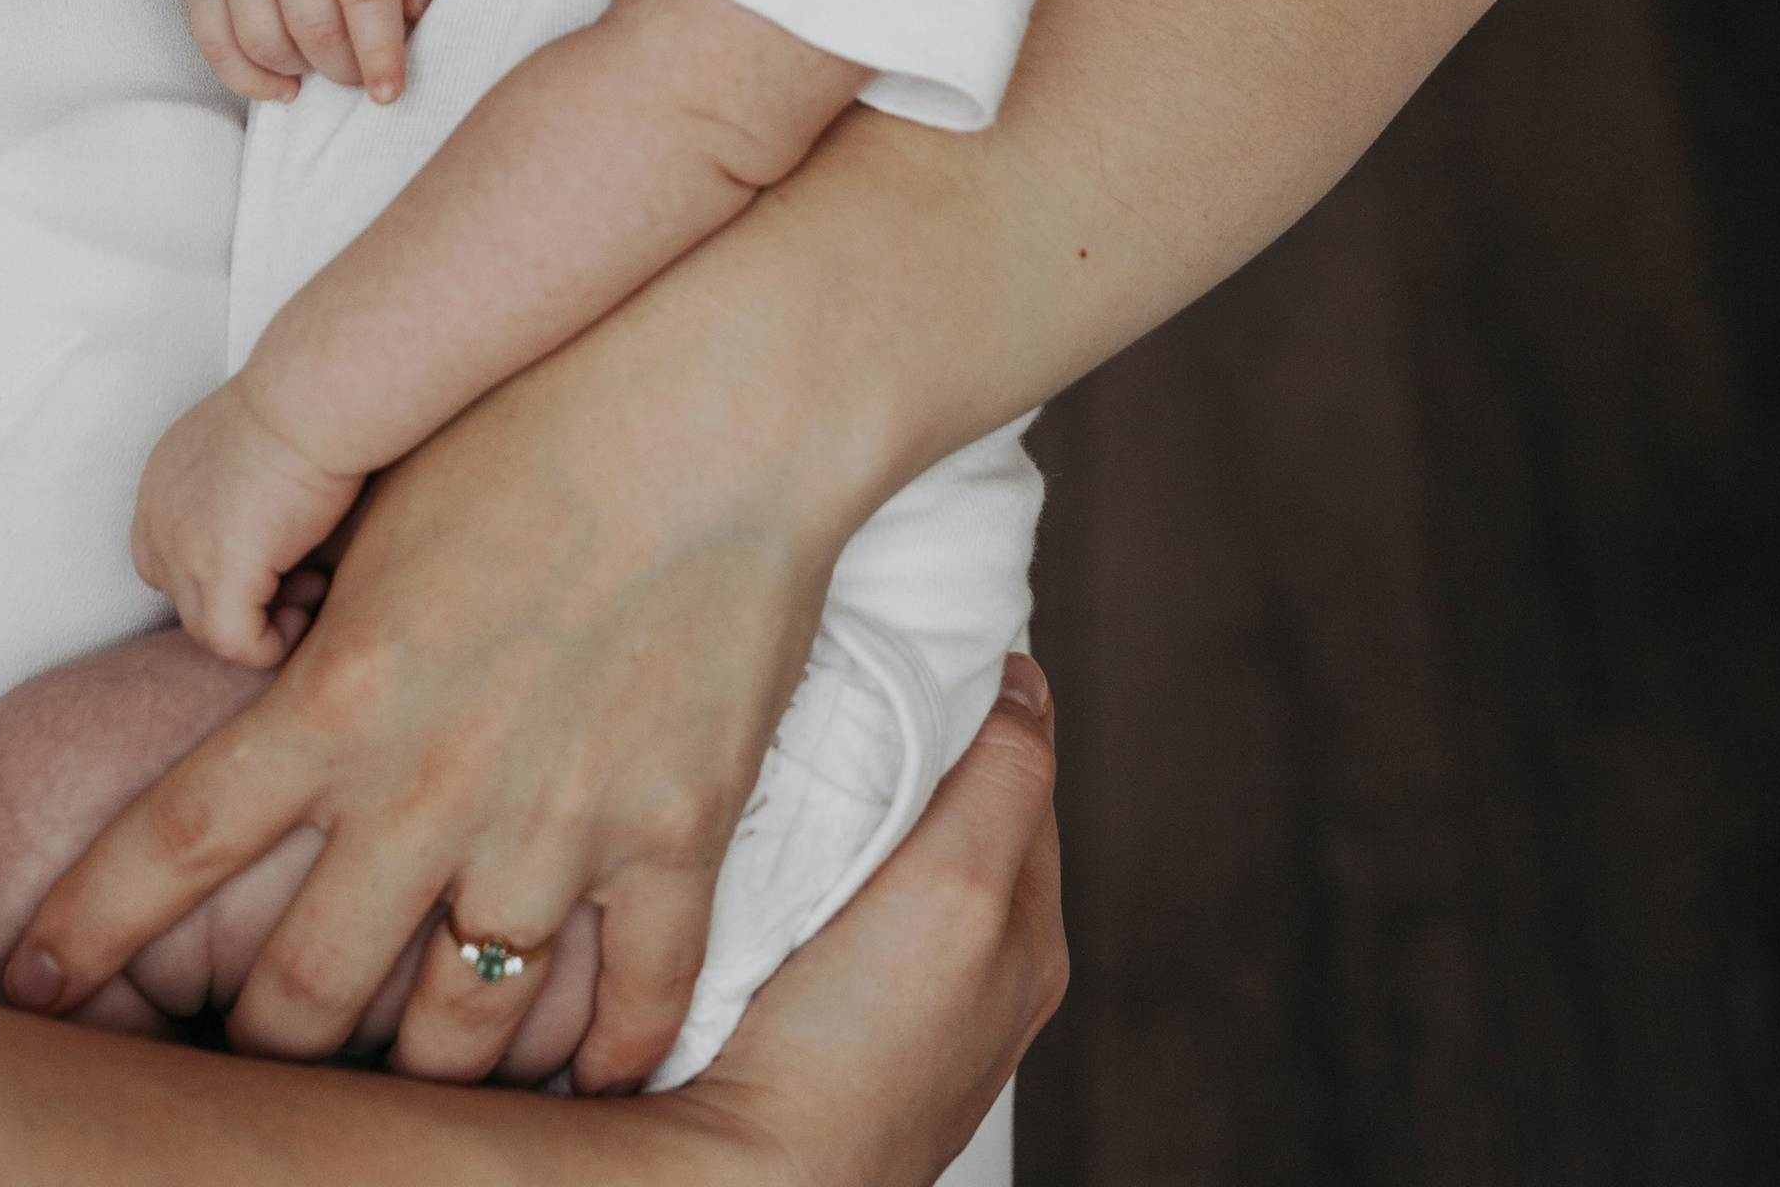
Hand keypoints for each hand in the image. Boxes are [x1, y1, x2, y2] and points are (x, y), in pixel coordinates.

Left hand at [2, 259, 864, 1092]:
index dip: (83, 935)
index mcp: (336, 694)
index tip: (26, 992)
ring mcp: (554, 826)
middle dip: (256, 1055)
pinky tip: (590, 1090)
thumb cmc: (539, 406)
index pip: (169, 846)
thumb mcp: (379, 505)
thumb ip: (312, 617)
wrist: (717, 394)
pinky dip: (610, 1063)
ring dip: (419, 1082)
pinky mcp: (675, 835)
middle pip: (299, 992)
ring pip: (455, 1032)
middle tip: (238, 1085)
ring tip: (401, 1115)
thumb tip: (254, 653)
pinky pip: (635, 1003)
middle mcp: (427, 786)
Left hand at [131, 380, 365, 672]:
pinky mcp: (221, 575)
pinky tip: (309, 612)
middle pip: (184, 596)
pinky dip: (272, 644)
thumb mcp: (252, 442)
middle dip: (241, 600)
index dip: (217, 573)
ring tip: (313, 590)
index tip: (276, 556)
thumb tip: (274, 531)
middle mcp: (159, 517)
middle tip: (302, 578)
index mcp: (164, 480)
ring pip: (208, 628)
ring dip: (262, 625)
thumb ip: (239, 488)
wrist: (314, 394)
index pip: (166, 555)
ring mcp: (183, 550)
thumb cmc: (306, 403)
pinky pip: (237, 644)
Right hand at [184, 0, 461, 104]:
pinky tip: (284, 83)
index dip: (378, 50)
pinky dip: (249, 79)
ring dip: (303, 70)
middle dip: (346, 67)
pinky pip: (215, 43)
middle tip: (365, 69)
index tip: (389, 92)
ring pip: (264, 42)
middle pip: (314, 26)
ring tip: (329, 58)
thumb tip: (417, 13)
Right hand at [681, 658, 1063, 1186]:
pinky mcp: (824, 1010)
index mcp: (1027, 933)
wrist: (752, 1177)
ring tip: (804, 772)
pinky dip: (808, 860)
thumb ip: (1005, 781)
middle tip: (846, 697)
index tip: (914, 645)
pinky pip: (830, 900)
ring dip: (853, 801)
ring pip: (888, 846)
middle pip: (953, 803)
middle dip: (909, 746)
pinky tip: (772, 854)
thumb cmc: (860, 1056)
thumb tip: (1022, 680)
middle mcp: (976, 969)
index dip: (971, 700)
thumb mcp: (960, 888)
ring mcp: (898, 995)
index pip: (1017, 770)